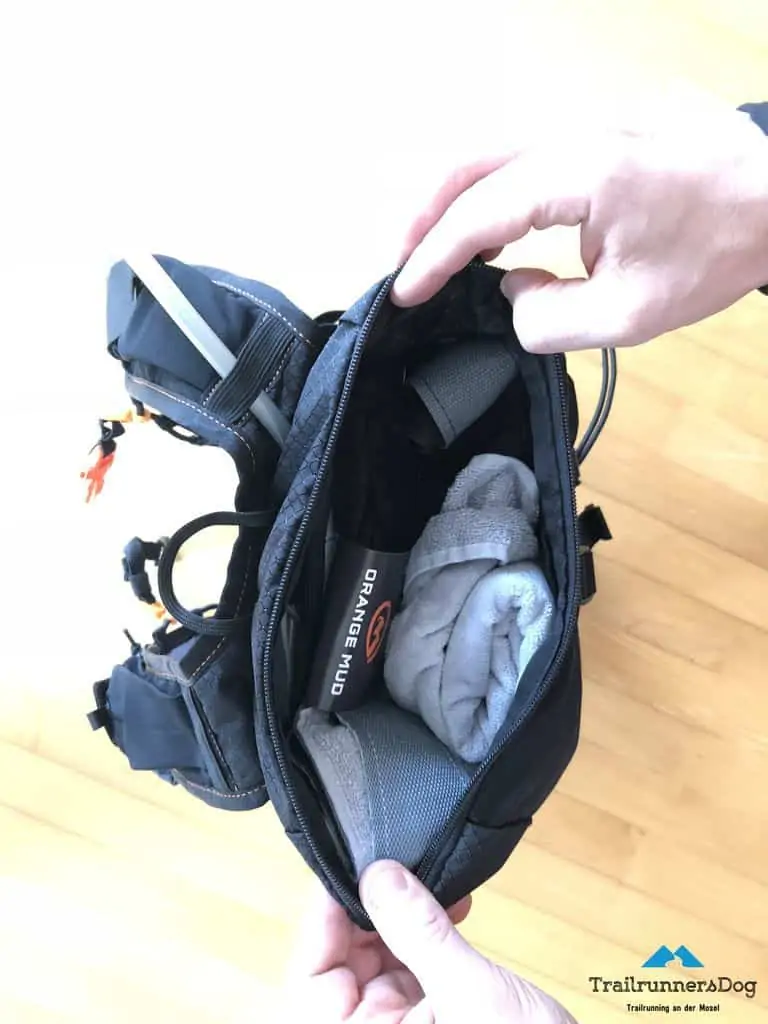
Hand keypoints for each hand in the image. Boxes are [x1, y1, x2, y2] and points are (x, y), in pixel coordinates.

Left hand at [289, 860, 576, 1021]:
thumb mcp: (469, 995)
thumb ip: (419, 934)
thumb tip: (378, 875)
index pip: (311, 980)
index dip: (322, 920)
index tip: (346, 869)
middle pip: (344, 967)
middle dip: (369, 912)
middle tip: (396, 863)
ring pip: (381, 962)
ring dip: (403, 918)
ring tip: (430, 878)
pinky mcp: (440, 1023)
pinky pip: (417, 970)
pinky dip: (430, 935)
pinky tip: (455, 904)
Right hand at [391, 105, 767, 352]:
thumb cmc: (714, 251)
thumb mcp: (630, 315)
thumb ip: (549, 318)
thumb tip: (509, 291)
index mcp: (582, 174)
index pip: (480, 213)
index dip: (433, 257)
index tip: (406, 295)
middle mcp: (572, 135)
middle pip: (468, 165)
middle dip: (423, 221)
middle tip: (401, 269)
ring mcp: (583, 125)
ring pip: (488, 154)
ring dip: (451, 204)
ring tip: (433, 256)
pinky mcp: (593, 131)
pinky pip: (519, 155)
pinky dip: (487, 192)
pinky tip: (489, 233)